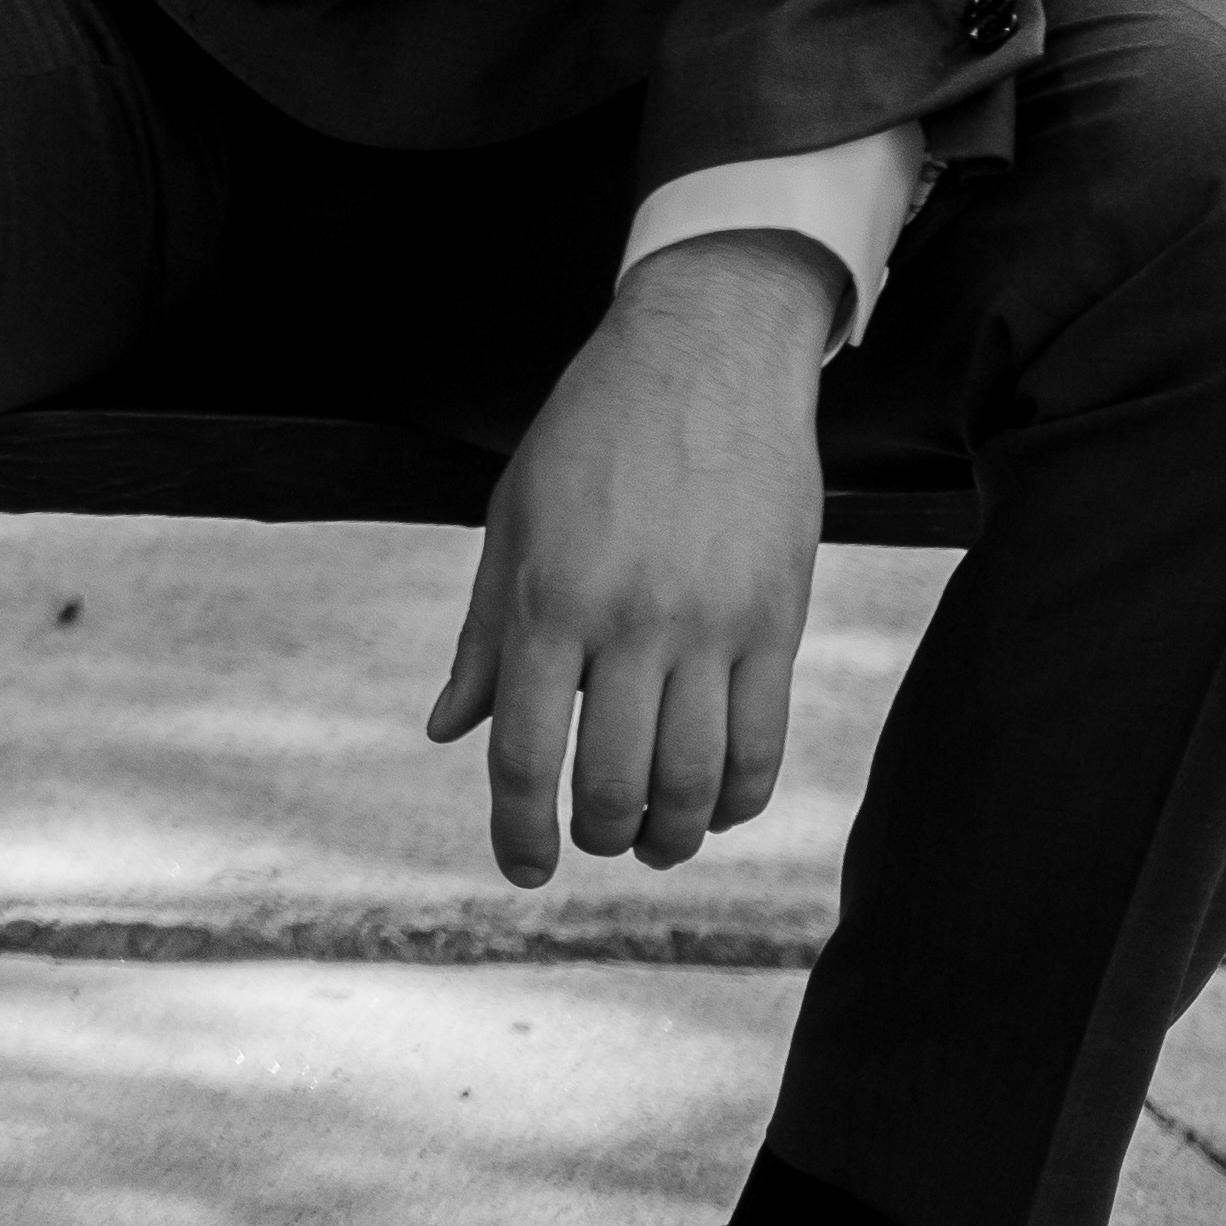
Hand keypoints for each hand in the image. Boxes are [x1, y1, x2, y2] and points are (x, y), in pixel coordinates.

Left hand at [423, 226, 833, 881]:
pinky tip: (719, 808)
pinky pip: (764, 741)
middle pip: (617, 782)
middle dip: (599, 836)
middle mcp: (629, 620)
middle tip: (593, 844)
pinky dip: (741, 796)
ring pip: (698, 779)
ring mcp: (712, 624)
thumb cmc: (588, 437)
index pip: (527, 751)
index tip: (521, 870)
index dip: (518, 829)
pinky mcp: (777, 619)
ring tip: (656, 842)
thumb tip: (448, 730)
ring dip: (674, 834)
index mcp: (548, 598)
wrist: (703, 355)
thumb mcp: (512, 522)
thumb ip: (486, 636)